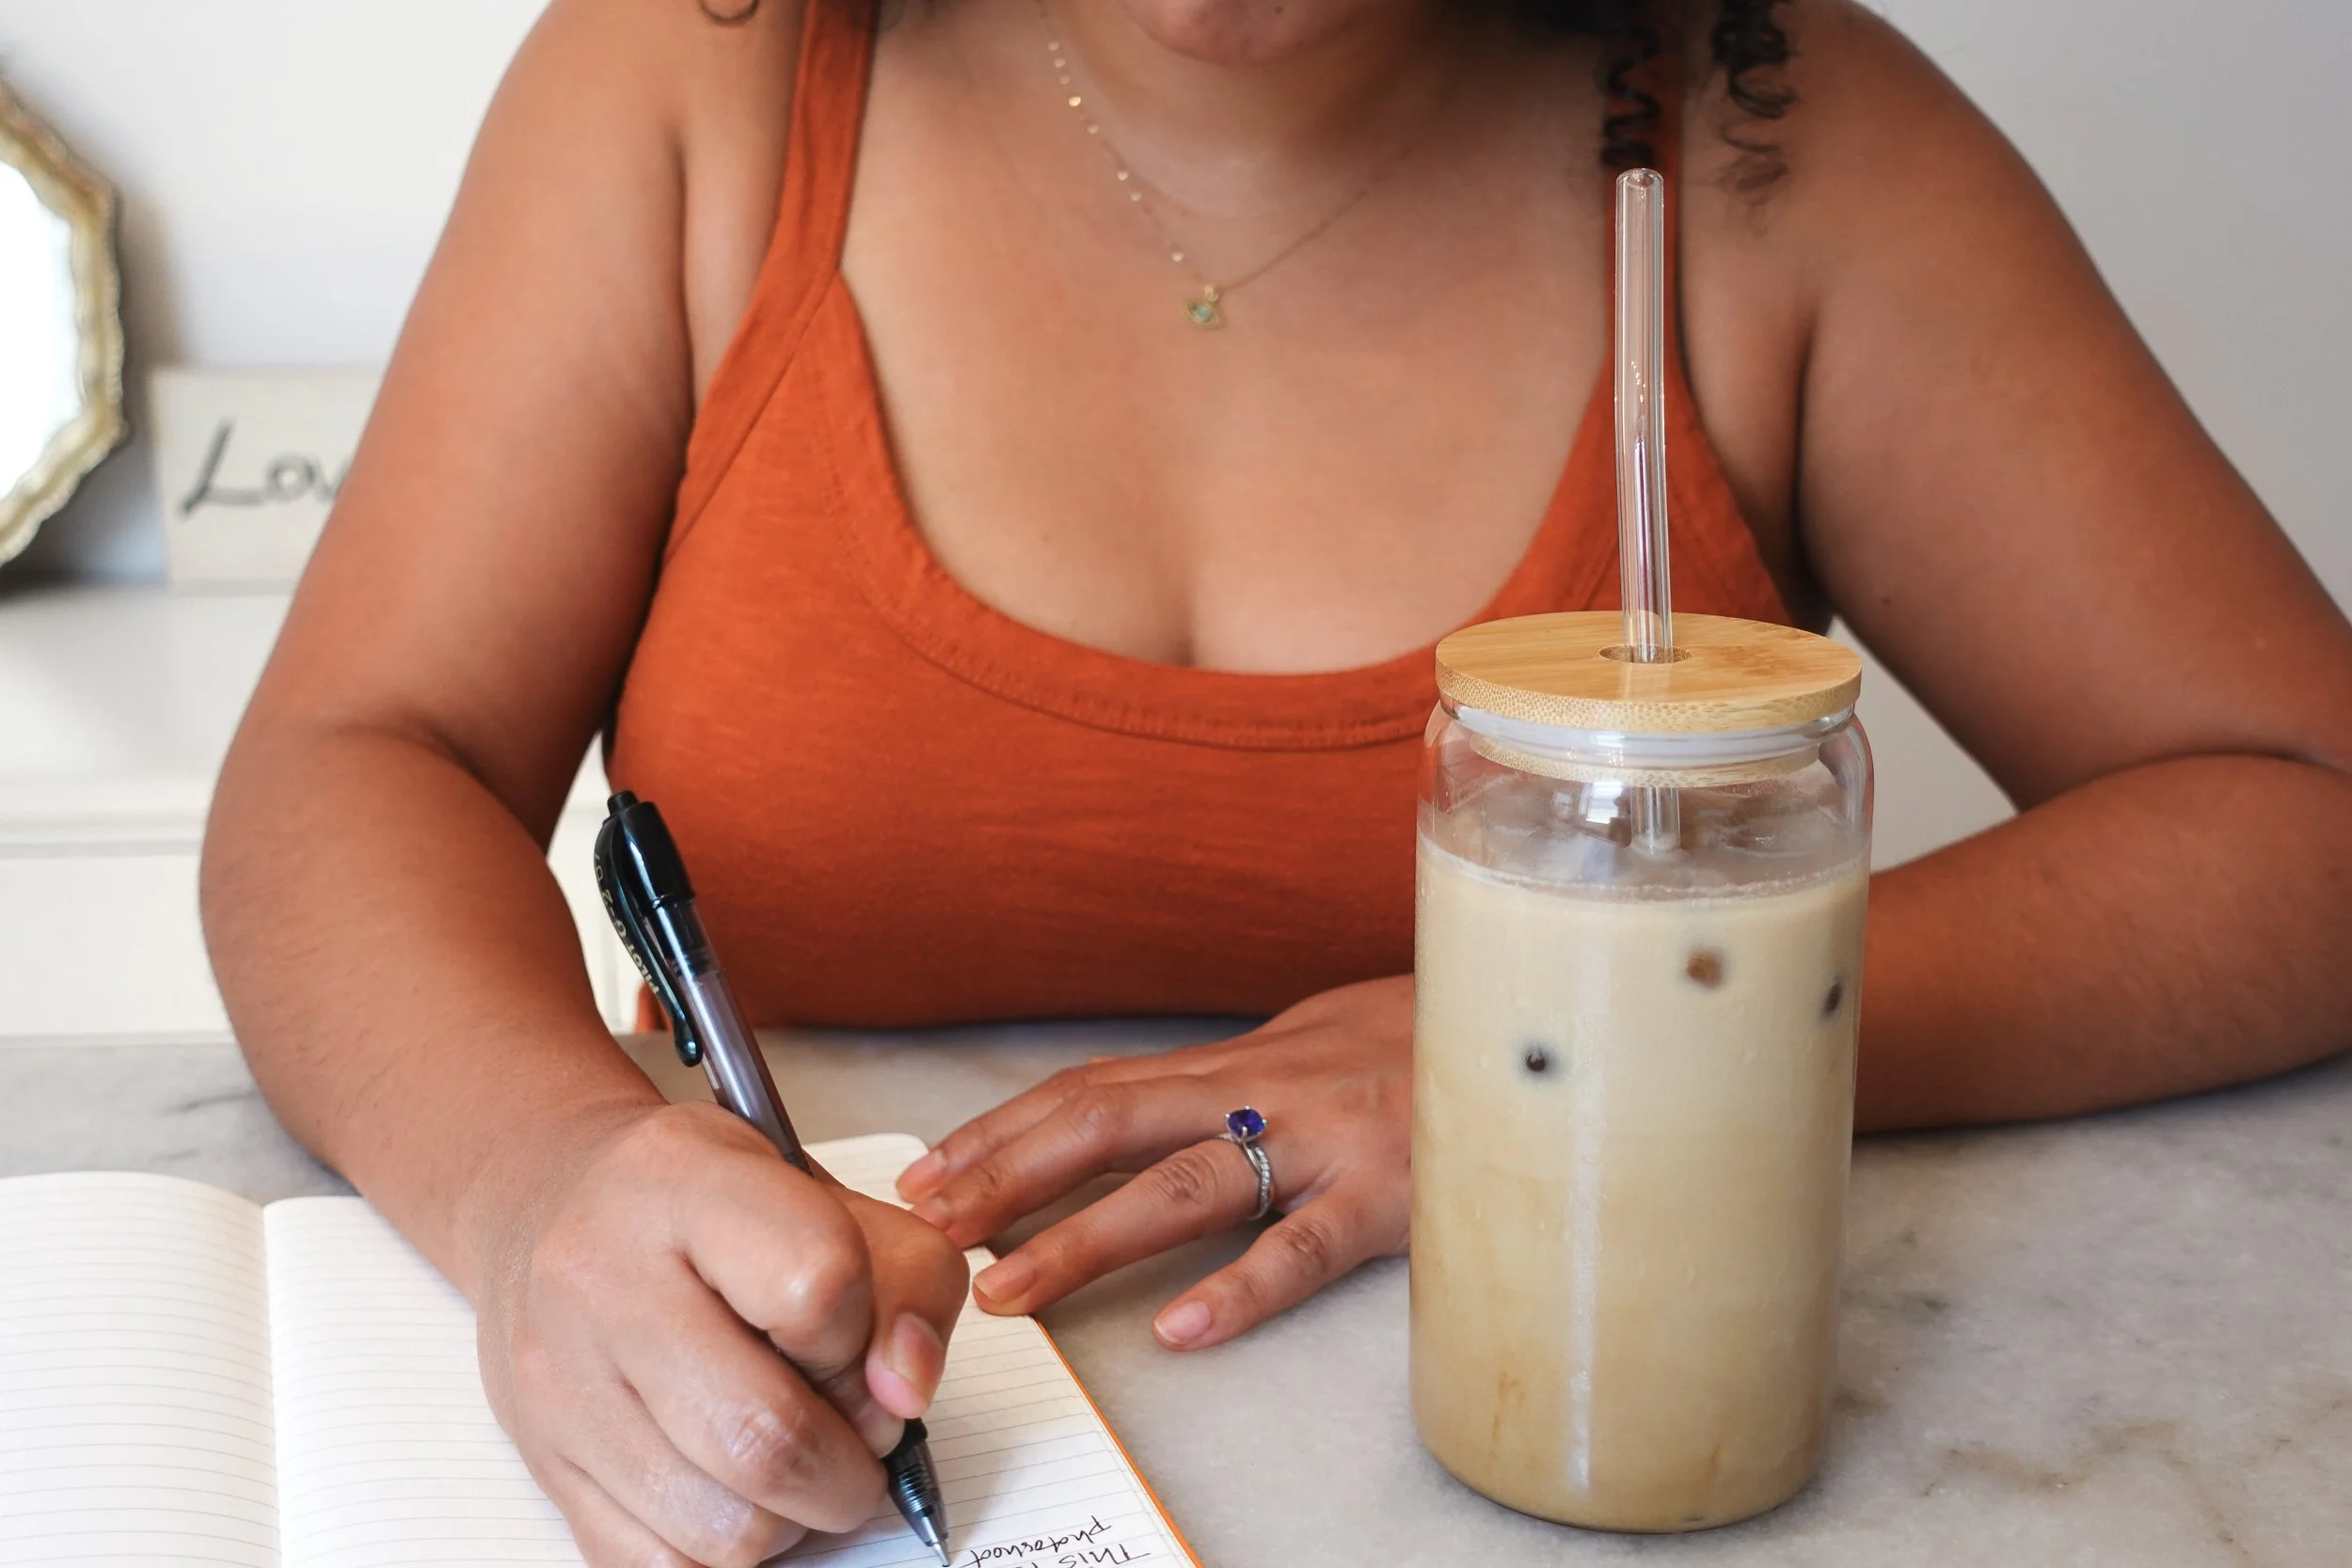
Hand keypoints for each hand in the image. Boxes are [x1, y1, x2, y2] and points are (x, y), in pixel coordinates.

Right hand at [475, 1101, 968, 1567]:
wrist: (547, 1199)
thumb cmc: (699, 1204)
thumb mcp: (821, 1192)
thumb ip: (905, 1278)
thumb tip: (907, 1391)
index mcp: (684, 1181)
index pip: (820, 1284)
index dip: (865, 1334)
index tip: (858, 1338)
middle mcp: (602, 1277)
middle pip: (767, 1435)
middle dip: (849, 1469)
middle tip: (858, 1442)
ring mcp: (561, 1380)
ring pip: (722, 1527)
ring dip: (792, 1519)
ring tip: (791, 1461)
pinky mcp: (543, 1463)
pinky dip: (724, 1552)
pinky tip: (732, 1491)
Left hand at [897, 975, 1411, 1351]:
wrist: (1558, 1023)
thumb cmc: (1438, 1044)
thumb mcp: (1325, 1045)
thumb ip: (1247, 1080)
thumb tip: (1162, 1107)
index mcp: (1247, 1062)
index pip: (1098, 1089)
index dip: (1006, 1128)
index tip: (930, 1171)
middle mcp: (1272, 1090)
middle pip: (1109, 1123)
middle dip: (1006, 1174)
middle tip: (928, 1230)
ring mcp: (1331, 1142)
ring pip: (1185, 1185)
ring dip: (1082, 1236)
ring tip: (1010, 1290)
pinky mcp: (1396, 1195)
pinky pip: (1307, 1248)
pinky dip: (1242, 1289)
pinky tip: (1184, 1328)